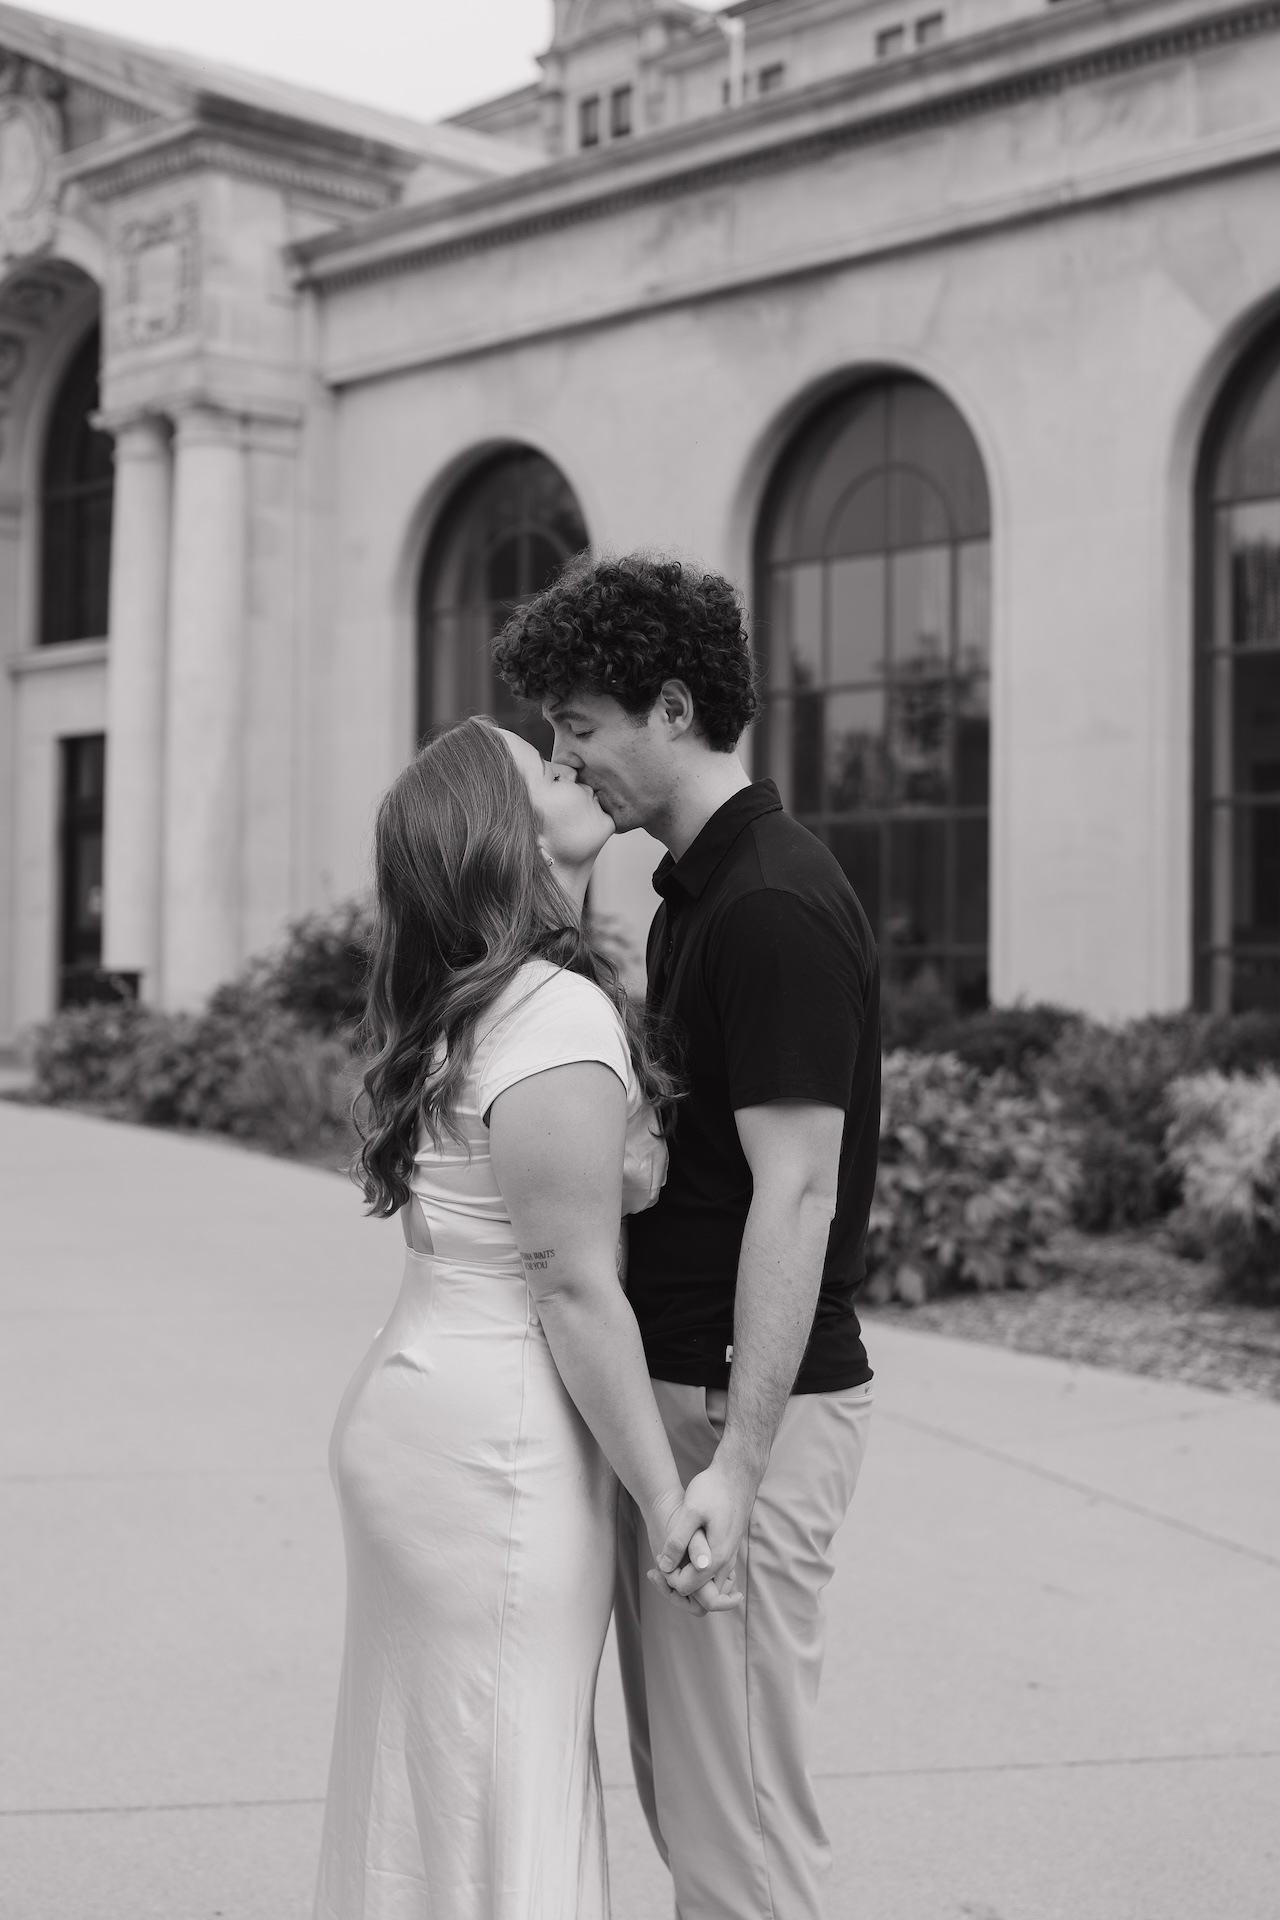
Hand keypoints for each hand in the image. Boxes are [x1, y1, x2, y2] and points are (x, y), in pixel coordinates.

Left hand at [653, 1453, 757, 1599]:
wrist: (737, 1474)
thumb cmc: (713, 1490)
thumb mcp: (691, 1511)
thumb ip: (678, 1541)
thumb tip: (666, 1566)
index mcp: (716, 1558)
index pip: (688, 1589)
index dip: (669, 1579)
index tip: (659, 1559)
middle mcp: (726, 1563)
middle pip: (703, 1598)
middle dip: (678, 1588)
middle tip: (659, 1567)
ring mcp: (729, 1558)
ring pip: (709, 1589)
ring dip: (687, 1582)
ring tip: (666, 1561)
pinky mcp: (727, 1550)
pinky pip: (713, 1576)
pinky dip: (696, 1574)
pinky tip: (680, 1553)